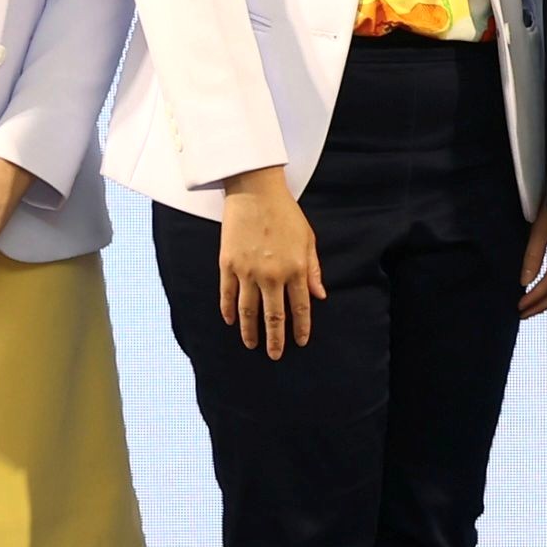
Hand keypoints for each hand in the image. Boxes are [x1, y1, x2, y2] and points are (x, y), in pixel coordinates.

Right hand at [215, 166, 324, 354]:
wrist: (255, 192)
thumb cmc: (285, 213)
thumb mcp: (308, 239)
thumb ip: (313, 270)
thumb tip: (319, 296)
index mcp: (295, 269)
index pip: (300, 308)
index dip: (300, 329)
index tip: (300, 343)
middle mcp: (272, 275)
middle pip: (274, 316)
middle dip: (275, 339)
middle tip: (275, 355)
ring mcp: (248, 271)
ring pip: (248, 311)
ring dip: (250, 331)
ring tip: (251, 344)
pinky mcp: (228, 265)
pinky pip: (227, 295)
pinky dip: (228, 311)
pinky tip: (231, 322)